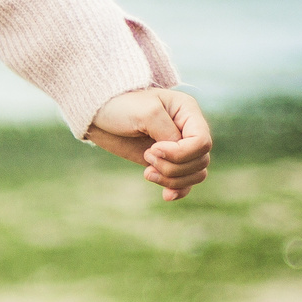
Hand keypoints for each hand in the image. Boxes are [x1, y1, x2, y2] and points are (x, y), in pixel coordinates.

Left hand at [86, 87, 212, 200]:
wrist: (99, 115)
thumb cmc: (121, 106)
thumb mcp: (146, 112)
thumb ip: (168, 132)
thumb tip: (179, 154)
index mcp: (188, 111)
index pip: (202, 142)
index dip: (180, 153)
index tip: (153, 148)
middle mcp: (188, 130)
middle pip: (200, 161)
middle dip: (173, 167)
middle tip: (146, 156)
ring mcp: (179, 148)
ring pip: (195, 174)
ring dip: (172, 179)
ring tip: (147, 172)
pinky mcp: (166, 162)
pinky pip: (185, 182)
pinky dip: (178, 190)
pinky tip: (166, 196)